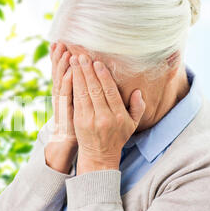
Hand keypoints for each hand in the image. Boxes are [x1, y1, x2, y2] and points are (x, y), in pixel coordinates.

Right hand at [44, 43, 77, 173]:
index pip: (64, 70)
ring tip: (61, 50)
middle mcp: (62, 95)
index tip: (62, 43)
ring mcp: (61, 104)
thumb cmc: (78, 122)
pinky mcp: (63, 114)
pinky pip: (64, 97)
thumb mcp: (79, 103)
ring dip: (60, 66)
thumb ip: (82, 89)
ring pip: (59, 81)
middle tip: (59, 41)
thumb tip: (81, 74)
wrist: (67, 143)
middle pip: (59, 72)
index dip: (62, 58)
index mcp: (66, 91)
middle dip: (59, 57)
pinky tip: (70, 73)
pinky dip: (67, 84)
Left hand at [71, 54, 145, 174]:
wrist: (99, 155)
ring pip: (83, 93)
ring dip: (78, 75)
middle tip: (82, 56)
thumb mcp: (132, 124)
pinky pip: (75, 100)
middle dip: (87, 71)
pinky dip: (72, 86)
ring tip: (74, 61)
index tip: (98, 63)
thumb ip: (138, 107)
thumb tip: (138, 91)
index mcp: (118, 116)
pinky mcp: (78, 121)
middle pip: (94, 90)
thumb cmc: (117, 136)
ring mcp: (89, 119)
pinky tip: (70, 75)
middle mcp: (103, 117)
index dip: (103, 77)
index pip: (110, 92)